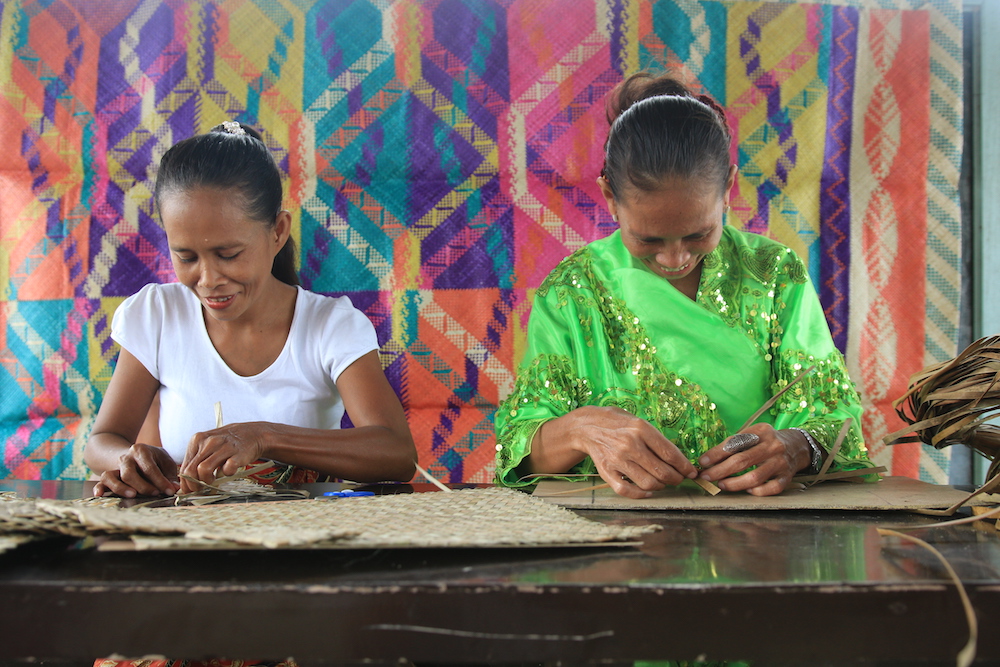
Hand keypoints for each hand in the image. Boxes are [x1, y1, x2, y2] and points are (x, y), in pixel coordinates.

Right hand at [93, 443, 178, 497]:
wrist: (133, 454)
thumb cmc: (154, 460)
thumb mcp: (164, 462)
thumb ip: (170, 475)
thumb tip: (175, 488)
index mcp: (141, 451)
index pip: (150, 468)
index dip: (161, 481)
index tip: (170, 491)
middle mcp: (125, 458)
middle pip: (130, 474)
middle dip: (143, 486)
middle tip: (155, 494)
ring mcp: (115, 467)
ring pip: (111, 476)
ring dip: (121, 488)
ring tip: (132, 495)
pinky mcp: (108, 476)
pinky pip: (101, 481)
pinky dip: (99, 488)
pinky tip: (100, 494)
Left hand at [179, 422, 269, 492]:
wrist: (251, 434)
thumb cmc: (226, 444)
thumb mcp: (207, 447)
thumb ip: (196, 461)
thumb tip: (185, 484)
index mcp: (198, 440)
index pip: (184, 467)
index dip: (186, 483)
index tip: (190, 490)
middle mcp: (209, 441)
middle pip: (191, 470)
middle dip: (194, 485)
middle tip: (201, 489)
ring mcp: (224, 447)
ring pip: (204, 470)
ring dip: (207, 481)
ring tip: (213, 481)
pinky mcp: (238, 454)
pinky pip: (227, 469)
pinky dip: (226, 474)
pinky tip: (228, 471)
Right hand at [564, 406, 698, 498]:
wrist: (588, 426)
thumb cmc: (618, 423)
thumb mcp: (640, 422)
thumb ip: (657, 440)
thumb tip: (679, 460)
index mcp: (641, 429)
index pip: (670, 454)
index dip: (685, 467)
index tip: (691, 472)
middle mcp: (630, 445)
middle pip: (662, 472)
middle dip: (676, 479)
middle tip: (678, 478)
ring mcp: (617, 459)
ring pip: (648, 483)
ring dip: (661, 486)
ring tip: (663, 482)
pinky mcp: (607, 471)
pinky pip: (627, 490)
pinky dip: (641, 494)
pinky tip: (648, 490)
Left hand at [696, 424, 811, 495]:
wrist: (797, 446)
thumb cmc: (766, 442)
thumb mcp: (753, 434)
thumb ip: (734, 444)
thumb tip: (708, 459)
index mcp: (761, 431)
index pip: (735, 443)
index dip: (716, 454)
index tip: (702, 462)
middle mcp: (773, 446)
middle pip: (742, 461)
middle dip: (720, 470)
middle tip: (707, 477)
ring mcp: (781, 462)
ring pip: (755, 477)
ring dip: (734, 483)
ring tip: (721, 485)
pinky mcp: (787, 477)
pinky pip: (771, 488)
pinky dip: (758, 491)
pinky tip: (747, 490)